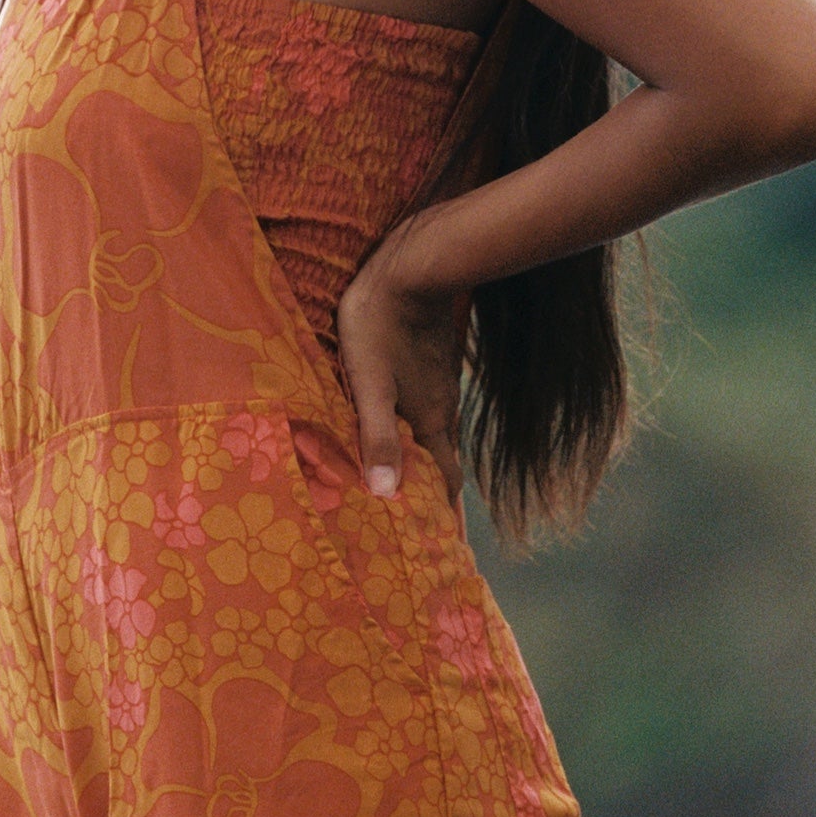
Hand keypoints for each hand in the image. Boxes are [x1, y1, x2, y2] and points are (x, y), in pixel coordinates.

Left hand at [336, 234, 465, 507]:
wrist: (412, 268)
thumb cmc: (381, 324)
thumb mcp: (369, 383)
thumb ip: (376, 437)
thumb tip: (384, 495)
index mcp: (431, 422)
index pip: (445, 484)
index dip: (442, 516)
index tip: (440, 548)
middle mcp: (443, 409)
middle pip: (442, 464)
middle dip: (433, 496)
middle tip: (418, 526)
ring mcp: (440, 385)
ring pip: (436, 436)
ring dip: (424, 463)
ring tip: (404, 486)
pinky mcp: (433, 364)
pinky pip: (429, 410)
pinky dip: (418, 432)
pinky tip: (400, 428)